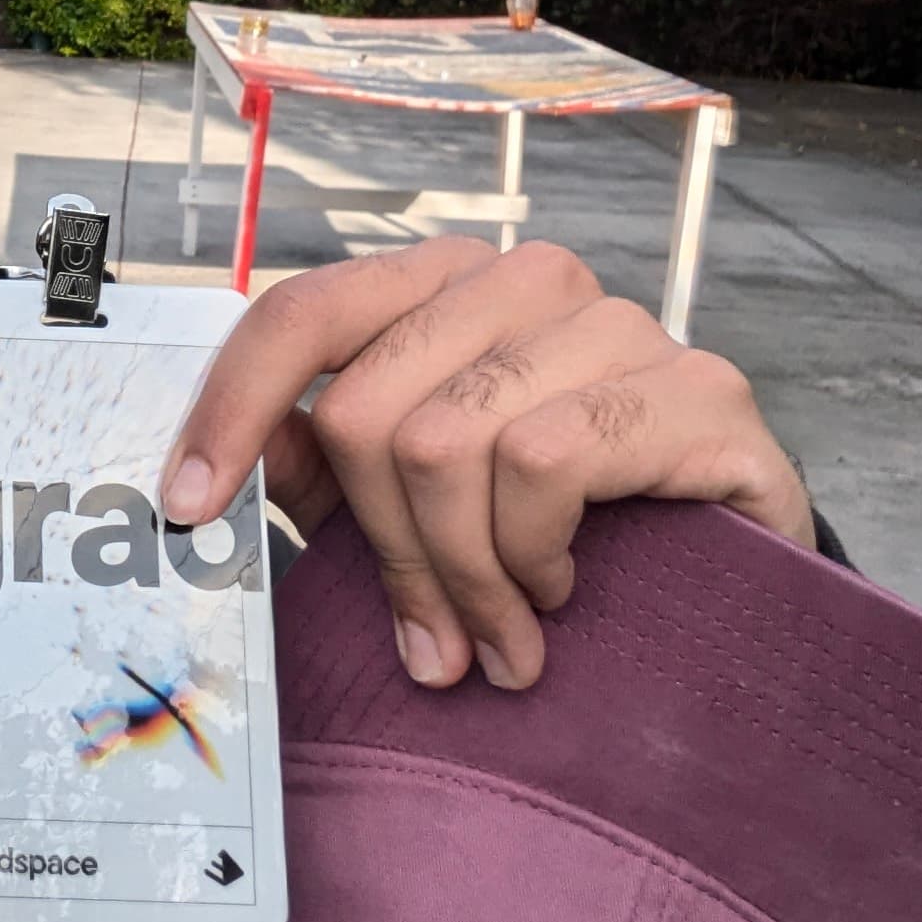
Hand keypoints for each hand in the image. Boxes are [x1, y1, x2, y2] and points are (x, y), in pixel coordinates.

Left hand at [158, 238, 813, 690]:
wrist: (733, 565)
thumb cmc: (561, 521)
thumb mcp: (416, 493)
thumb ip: (323, 467)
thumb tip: (212, 480)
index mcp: (439, 285)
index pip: (301, 313)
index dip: (232, 409)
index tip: (188, 506)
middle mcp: (523, 280)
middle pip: (368, 410)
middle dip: (382, 551)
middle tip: (425, 641)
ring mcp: (615, 323)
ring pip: (448, 443)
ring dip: (461, 577)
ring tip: (496, 637)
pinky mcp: (696, 388)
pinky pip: (545, 462)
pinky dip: (532, 553)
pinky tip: (560, 591)